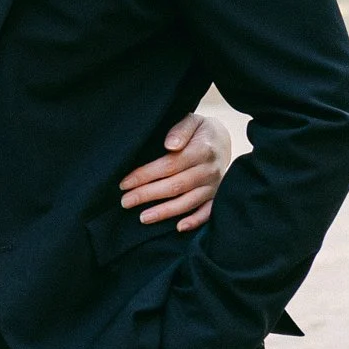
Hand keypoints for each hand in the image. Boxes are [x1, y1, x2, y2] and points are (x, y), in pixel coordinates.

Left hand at [119, 108, 232, 230]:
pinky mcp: (217, 197)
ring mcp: (214, 186)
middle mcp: (210, 170)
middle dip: (148, 195)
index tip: (125, 183)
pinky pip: (208, 212)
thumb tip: (170, 145)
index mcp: (202, 150)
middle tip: (126, 202)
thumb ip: (180, 130)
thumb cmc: (200, 131)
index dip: (146, 175)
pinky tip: (178, 228)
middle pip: (175, 186)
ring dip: (165, 212)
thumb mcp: (192, 121)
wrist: (223, 141)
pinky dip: (195, 221)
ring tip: (143, 217)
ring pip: (187, 202)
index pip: (169, 165)